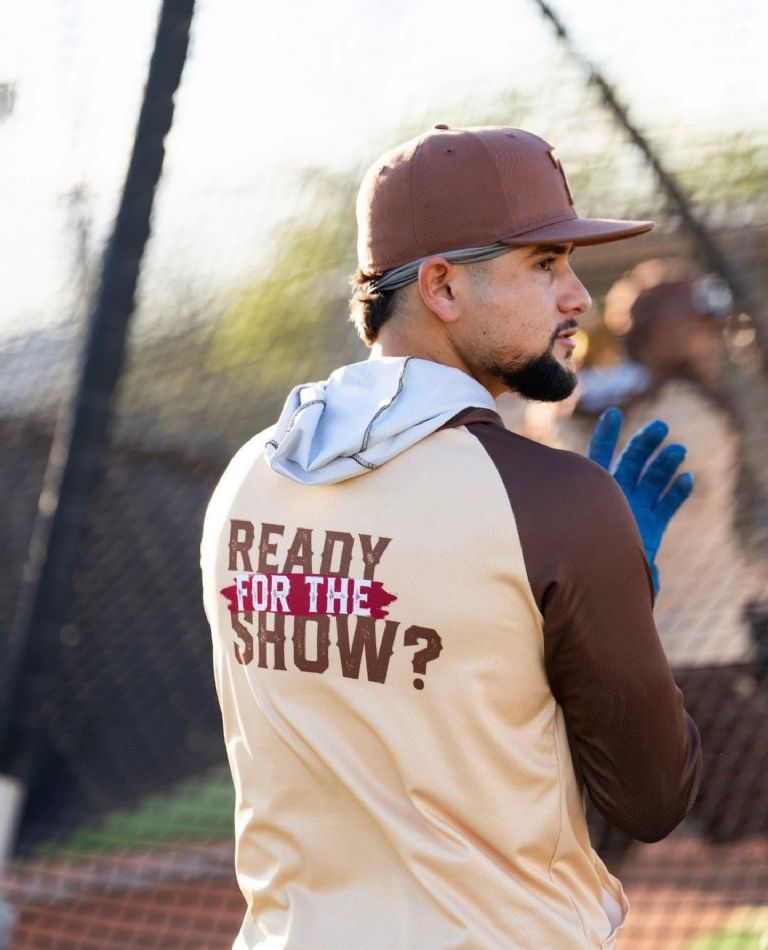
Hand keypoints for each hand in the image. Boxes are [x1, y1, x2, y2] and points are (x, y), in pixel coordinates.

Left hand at [587, 407, 693, 595]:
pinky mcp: (653, 527)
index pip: (599, 457)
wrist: (596, 589)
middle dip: (646, 444)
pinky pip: (668, 505)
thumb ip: (584, 529)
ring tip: (677, 451)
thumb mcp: (575, 539)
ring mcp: (635, 510)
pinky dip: (677, 492)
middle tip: (660, 427)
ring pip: (653, 480)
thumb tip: (583, 519)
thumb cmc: (578, 562)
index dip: (606, 435)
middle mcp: (615, 497)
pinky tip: (687, 479)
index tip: (613, 414)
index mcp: (593, 492)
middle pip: (632, 462)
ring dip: (665, 464)